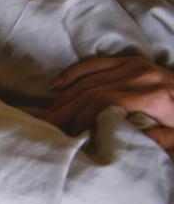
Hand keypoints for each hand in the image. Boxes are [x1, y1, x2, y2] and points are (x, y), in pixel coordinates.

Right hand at [43, 56, 173, 155]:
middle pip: (91, 91)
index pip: (102, 102)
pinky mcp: (132, 61)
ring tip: (48, 113)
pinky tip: (56, 86)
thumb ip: (157, 141)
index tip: (69, 135)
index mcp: (152, 97)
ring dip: (65, 97)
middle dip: (65, 110)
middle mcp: (141, 77)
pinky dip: (73, 73)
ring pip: (89, 79)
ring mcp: (135, 66)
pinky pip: (95, 63)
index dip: (80, 118)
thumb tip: (122, 141)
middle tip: (45, 126)